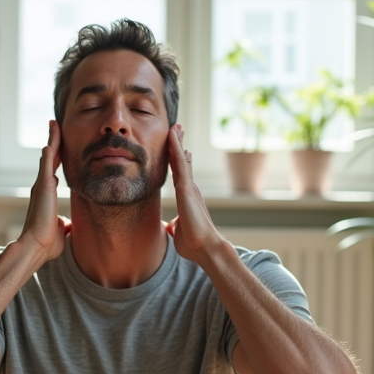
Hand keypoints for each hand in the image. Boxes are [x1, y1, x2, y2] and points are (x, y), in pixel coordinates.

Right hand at [17, 120, 69, 263]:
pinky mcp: (42, 189)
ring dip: (52, 140)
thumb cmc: (47, 242)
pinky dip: (48, 154)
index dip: (57, 157)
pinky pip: (45, 167)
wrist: (36, 247)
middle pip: (50, 158)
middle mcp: (42, 187)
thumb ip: (65, 223)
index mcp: (47, 194)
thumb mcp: (61, 229)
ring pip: (48, 158)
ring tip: (54, 125)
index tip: (59, 145)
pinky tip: (51, 142)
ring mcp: (41, 186)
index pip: (53, 170)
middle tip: (56, 125)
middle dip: (54, 141)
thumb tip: (70, 226)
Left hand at [166, 124, 223, 266]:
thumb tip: (168, 227)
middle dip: (178, 145)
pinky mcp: (187, 187)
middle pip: (182, 162)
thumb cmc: (193, 243)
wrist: (205, 247)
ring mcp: (189, 187)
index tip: (178, 148)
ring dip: (177, 141)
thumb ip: (173, 225)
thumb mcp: (177, 231)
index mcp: (187, 197)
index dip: (178, 160)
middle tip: (176, 130)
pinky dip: (176, 147)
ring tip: (175, 126)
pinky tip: (172, 135)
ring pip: (181, 158)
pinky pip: (180, 162)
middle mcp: (190, 189)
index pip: (180, 174)